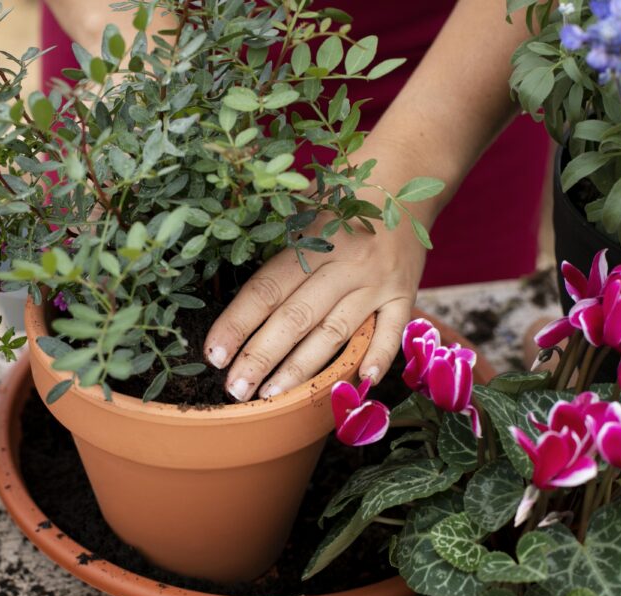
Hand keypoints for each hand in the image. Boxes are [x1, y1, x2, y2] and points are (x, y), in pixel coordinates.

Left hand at [203, 209, 426, 401]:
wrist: (406, 174)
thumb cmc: (341, 193)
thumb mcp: (302, 203)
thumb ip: (272, 233)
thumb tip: (221, 247)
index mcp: (311, 240)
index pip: (266, 289)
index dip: (237, 323)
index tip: (214, 353)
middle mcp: (344, 264)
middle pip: (296, 318)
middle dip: (261, 357)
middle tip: (235, 389)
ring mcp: (377, 282)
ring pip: (336, 333)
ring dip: (303, 369)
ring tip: (273, 397)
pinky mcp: (405, 293)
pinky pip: (391, 331)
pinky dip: (378, 357)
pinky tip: (360, 383)